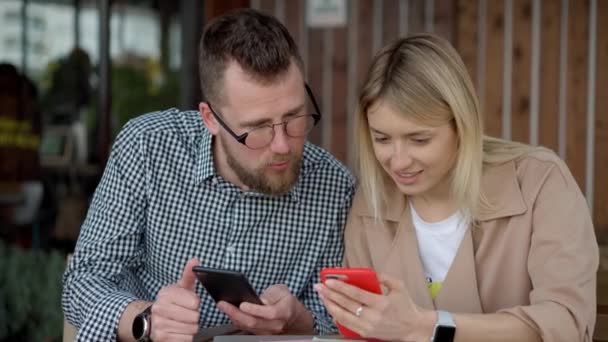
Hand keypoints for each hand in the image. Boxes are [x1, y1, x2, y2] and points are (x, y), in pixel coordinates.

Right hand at [149, 258, 200, 341]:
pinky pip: (186, 339)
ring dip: (190, 327)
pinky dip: (185, 337)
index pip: (195, 303)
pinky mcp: (161, 339)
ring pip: (191, 329)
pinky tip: (178, 331)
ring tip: (182, 322)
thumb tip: (195, 260)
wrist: (152, 319)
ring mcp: (159, 325)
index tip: (188, 303)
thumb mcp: (181, 287)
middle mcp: (159, 309)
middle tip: (185, 314)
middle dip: (193, 317)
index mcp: (166, 294)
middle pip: (194, 317)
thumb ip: (189, 274)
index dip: (195, 304)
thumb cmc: (172, 302)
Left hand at [217, 284, 313, 334]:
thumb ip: (272, 294)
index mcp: (284, 312)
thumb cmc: (285, 300)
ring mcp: (267, 332)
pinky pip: (245, 328)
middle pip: (254, 323)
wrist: (291, 315)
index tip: (242, 304)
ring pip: (247, 327)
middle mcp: (276, 325)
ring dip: (232, 317)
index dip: (255, 309)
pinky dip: (235, 320)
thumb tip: (260, 300)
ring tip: (222, 305)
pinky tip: (227, 311)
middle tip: (222, 303)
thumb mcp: (282, 291)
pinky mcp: (259, 334)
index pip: (269, 313)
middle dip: (236, 313)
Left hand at [314, 274, 435, 341]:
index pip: (355, 294)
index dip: (340, 287)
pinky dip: (336, 316)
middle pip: (346, 305)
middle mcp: (373, 317)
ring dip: (329, 305)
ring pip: (342, 316)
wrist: (413, 328)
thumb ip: (383, 277)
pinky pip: (346, 324)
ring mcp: (368, 327)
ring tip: (321, 296)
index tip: (328, 281)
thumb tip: (367, 271)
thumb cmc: (406, 306)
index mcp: (381, 303)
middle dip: (330, 294)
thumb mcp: (399, 286)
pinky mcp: (365, 334)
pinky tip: (330, 307)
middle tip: (319, 287)